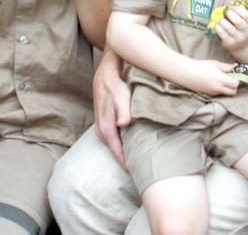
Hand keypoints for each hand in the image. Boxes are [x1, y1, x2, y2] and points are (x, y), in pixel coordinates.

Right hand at [94, 49, 131, 169]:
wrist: (105, 74)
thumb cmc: (115, 85)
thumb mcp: (122, 96)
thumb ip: (123, 111)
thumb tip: (123, 124)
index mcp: (106, 129)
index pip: (118, 153)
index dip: (128, 165)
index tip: (139, 174)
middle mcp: (102, 131)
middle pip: (117, 152)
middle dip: (129, 160)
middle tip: (145, 170)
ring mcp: (102, 128)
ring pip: (116, 145)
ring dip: (127, 151)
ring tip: (142, 160)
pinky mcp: (106, 123)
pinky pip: (115, 139)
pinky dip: (124, 142)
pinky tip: (134, 143)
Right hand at [185, 60, 239, 95]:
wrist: (187, 74)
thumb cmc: (201, 66)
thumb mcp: (215, 64)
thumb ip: (226, 67)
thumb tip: (236, 67)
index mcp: (220, 79)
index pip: (236, 84)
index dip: (238, 80)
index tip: (237, 74)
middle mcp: (218, 88)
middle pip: (233, 92)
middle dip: (235, 86)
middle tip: (232, 78)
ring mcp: (213, 93)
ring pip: (226, 93)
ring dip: (228, 88)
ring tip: (223, 79)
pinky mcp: (209, 95)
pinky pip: (220, 93)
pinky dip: (221, 89)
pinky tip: (216, 82)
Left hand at [214, 6, 247, 55]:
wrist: (242, 46)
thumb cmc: (241, 29)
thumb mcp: (244, 21)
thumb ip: (238, 14)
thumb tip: (226, 7)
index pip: (246, 15)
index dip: (237, 9)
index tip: (231, 7)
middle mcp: (246, 31)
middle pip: (239, 22)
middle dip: (230, 14)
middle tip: (226, 12)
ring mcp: (238, 38)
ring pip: (230, 28)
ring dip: (223, 21)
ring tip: (220, 19)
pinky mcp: (230, 43)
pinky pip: (223, 35)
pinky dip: (219, 29)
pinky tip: (217, 25)